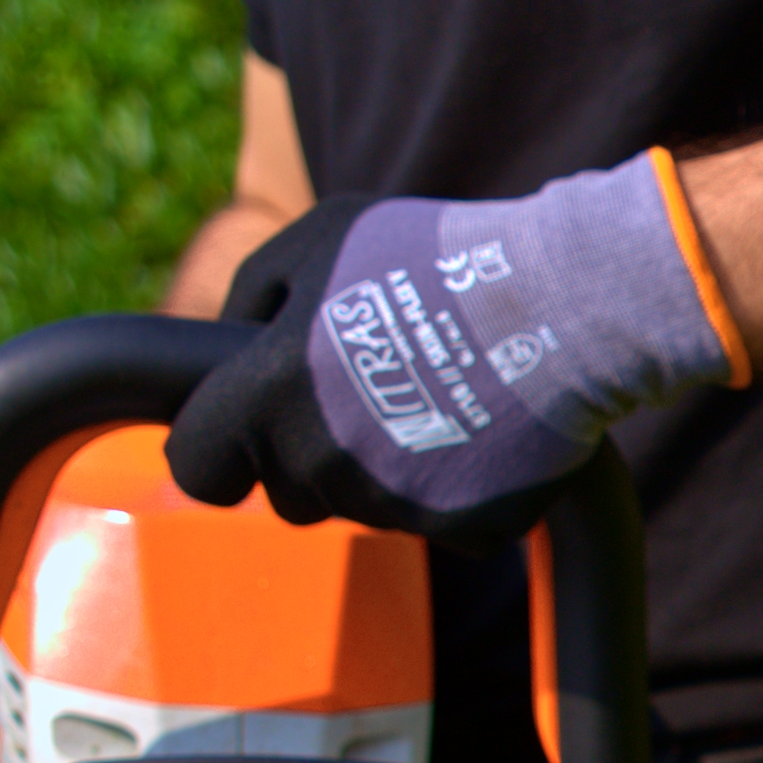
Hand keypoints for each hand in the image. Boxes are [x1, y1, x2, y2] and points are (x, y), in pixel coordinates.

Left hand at [166, 152, 744, 547]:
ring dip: (388, 468)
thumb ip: (256, 287)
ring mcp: (393, 505)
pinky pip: (444, 525)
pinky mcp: (463, 529)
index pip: (198, 467)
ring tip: (440, 398)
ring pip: (367, 509)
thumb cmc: (436, 256)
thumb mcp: (324, 233)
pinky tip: (486, 433)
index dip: (220, 449)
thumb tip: (234, 334)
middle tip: (371, 394)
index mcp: (266, 395)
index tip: (247, 433)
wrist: (564, 306)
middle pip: (290, 497)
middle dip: (314, 456)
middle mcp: (321, 462)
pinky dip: (460, 490)